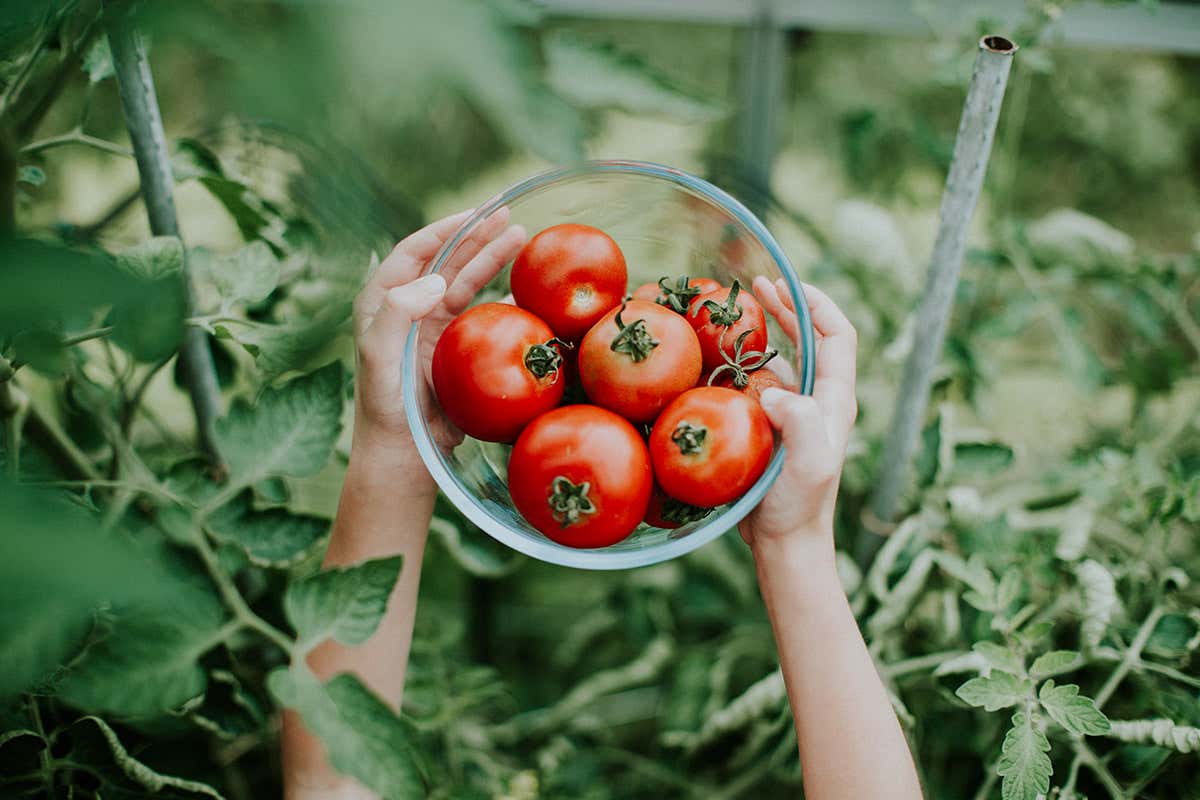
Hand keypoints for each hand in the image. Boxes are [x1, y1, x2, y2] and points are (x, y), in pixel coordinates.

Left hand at [351, 208, 526, 487]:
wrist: (404, 455)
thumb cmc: (385, 407)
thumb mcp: (378, 356)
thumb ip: (397, 312)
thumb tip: (435, 279)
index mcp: (383, 302)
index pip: (415, 252)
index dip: (445, 228)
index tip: (474, 212)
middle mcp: (409, 308)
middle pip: (447, 260)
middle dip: (476, 234)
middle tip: (507, 213)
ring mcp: (434, 328)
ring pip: (468, 282)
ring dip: (493, 259)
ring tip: (522, 236)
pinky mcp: (456, 349)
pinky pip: (484, 315)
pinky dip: (505, 299)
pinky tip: (526, 288)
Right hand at [739, 278, 857, 550]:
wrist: (785, 543)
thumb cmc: (798, 505)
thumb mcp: (808, 463)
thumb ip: (801, 422)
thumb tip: (774, 390)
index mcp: (835, 400)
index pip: (837, 336)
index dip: (817, 304)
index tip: (786, 283)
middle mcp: (820, 401)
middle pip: (811, 338)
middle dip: (786, 307)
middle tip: (754, 285)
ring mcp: (796, 415)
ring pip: (784, 359)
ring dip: (764, 332)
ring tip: (733, 315)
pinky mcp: (773, 429)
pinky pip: (760, 385)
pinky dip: (742, 365)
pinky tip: (717, 362)